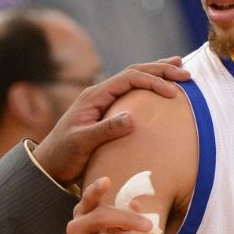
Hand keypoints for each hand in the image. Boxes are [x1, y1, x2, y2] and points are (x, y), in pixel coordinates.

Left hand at [33, 57, 189, 183]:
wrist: (48, 165)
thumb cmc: (63, 155)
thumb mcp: (82, 143)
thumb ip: (105, 130)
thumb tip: (132, 117)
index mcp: (94, 96)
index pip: (129, 78)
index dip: (153, 81)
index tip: (173, 93)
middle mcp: (98, 93)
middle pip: (134, 72)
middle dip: (161, 69)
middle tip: (186, 73)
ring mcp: (102, 101)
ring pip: (133, 79)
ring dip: (156, 73)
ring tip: (178, 68)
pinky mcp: (105, 111)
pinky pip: (130, 92)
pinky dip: (147, 86)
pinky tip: (159, 88)